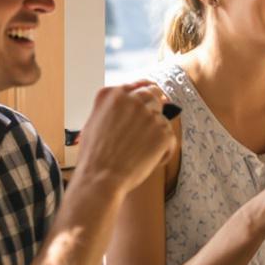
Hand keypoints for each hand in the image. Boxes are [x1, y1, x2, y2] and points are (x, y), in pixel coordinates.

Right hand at [68, 81, 176, 197]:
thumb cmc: (94, 155)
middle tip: (150, 128)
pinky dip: (164, 151)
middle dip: (154, 108)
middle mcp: (132, 100)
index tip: (153, 98)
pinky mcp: (163, 132)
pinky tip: (149, 160)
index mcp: (112, 94)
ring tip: (141, 152)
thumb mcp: (94, 121)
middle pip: (153, 96)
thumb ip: (112, 107)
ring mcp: (149, 115)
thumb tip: (132, 100)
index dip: (147, 93)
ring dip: (156, 133)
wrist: (99, 178)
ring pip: (162, 118)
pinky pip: (170, 138)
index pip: (139, 86)